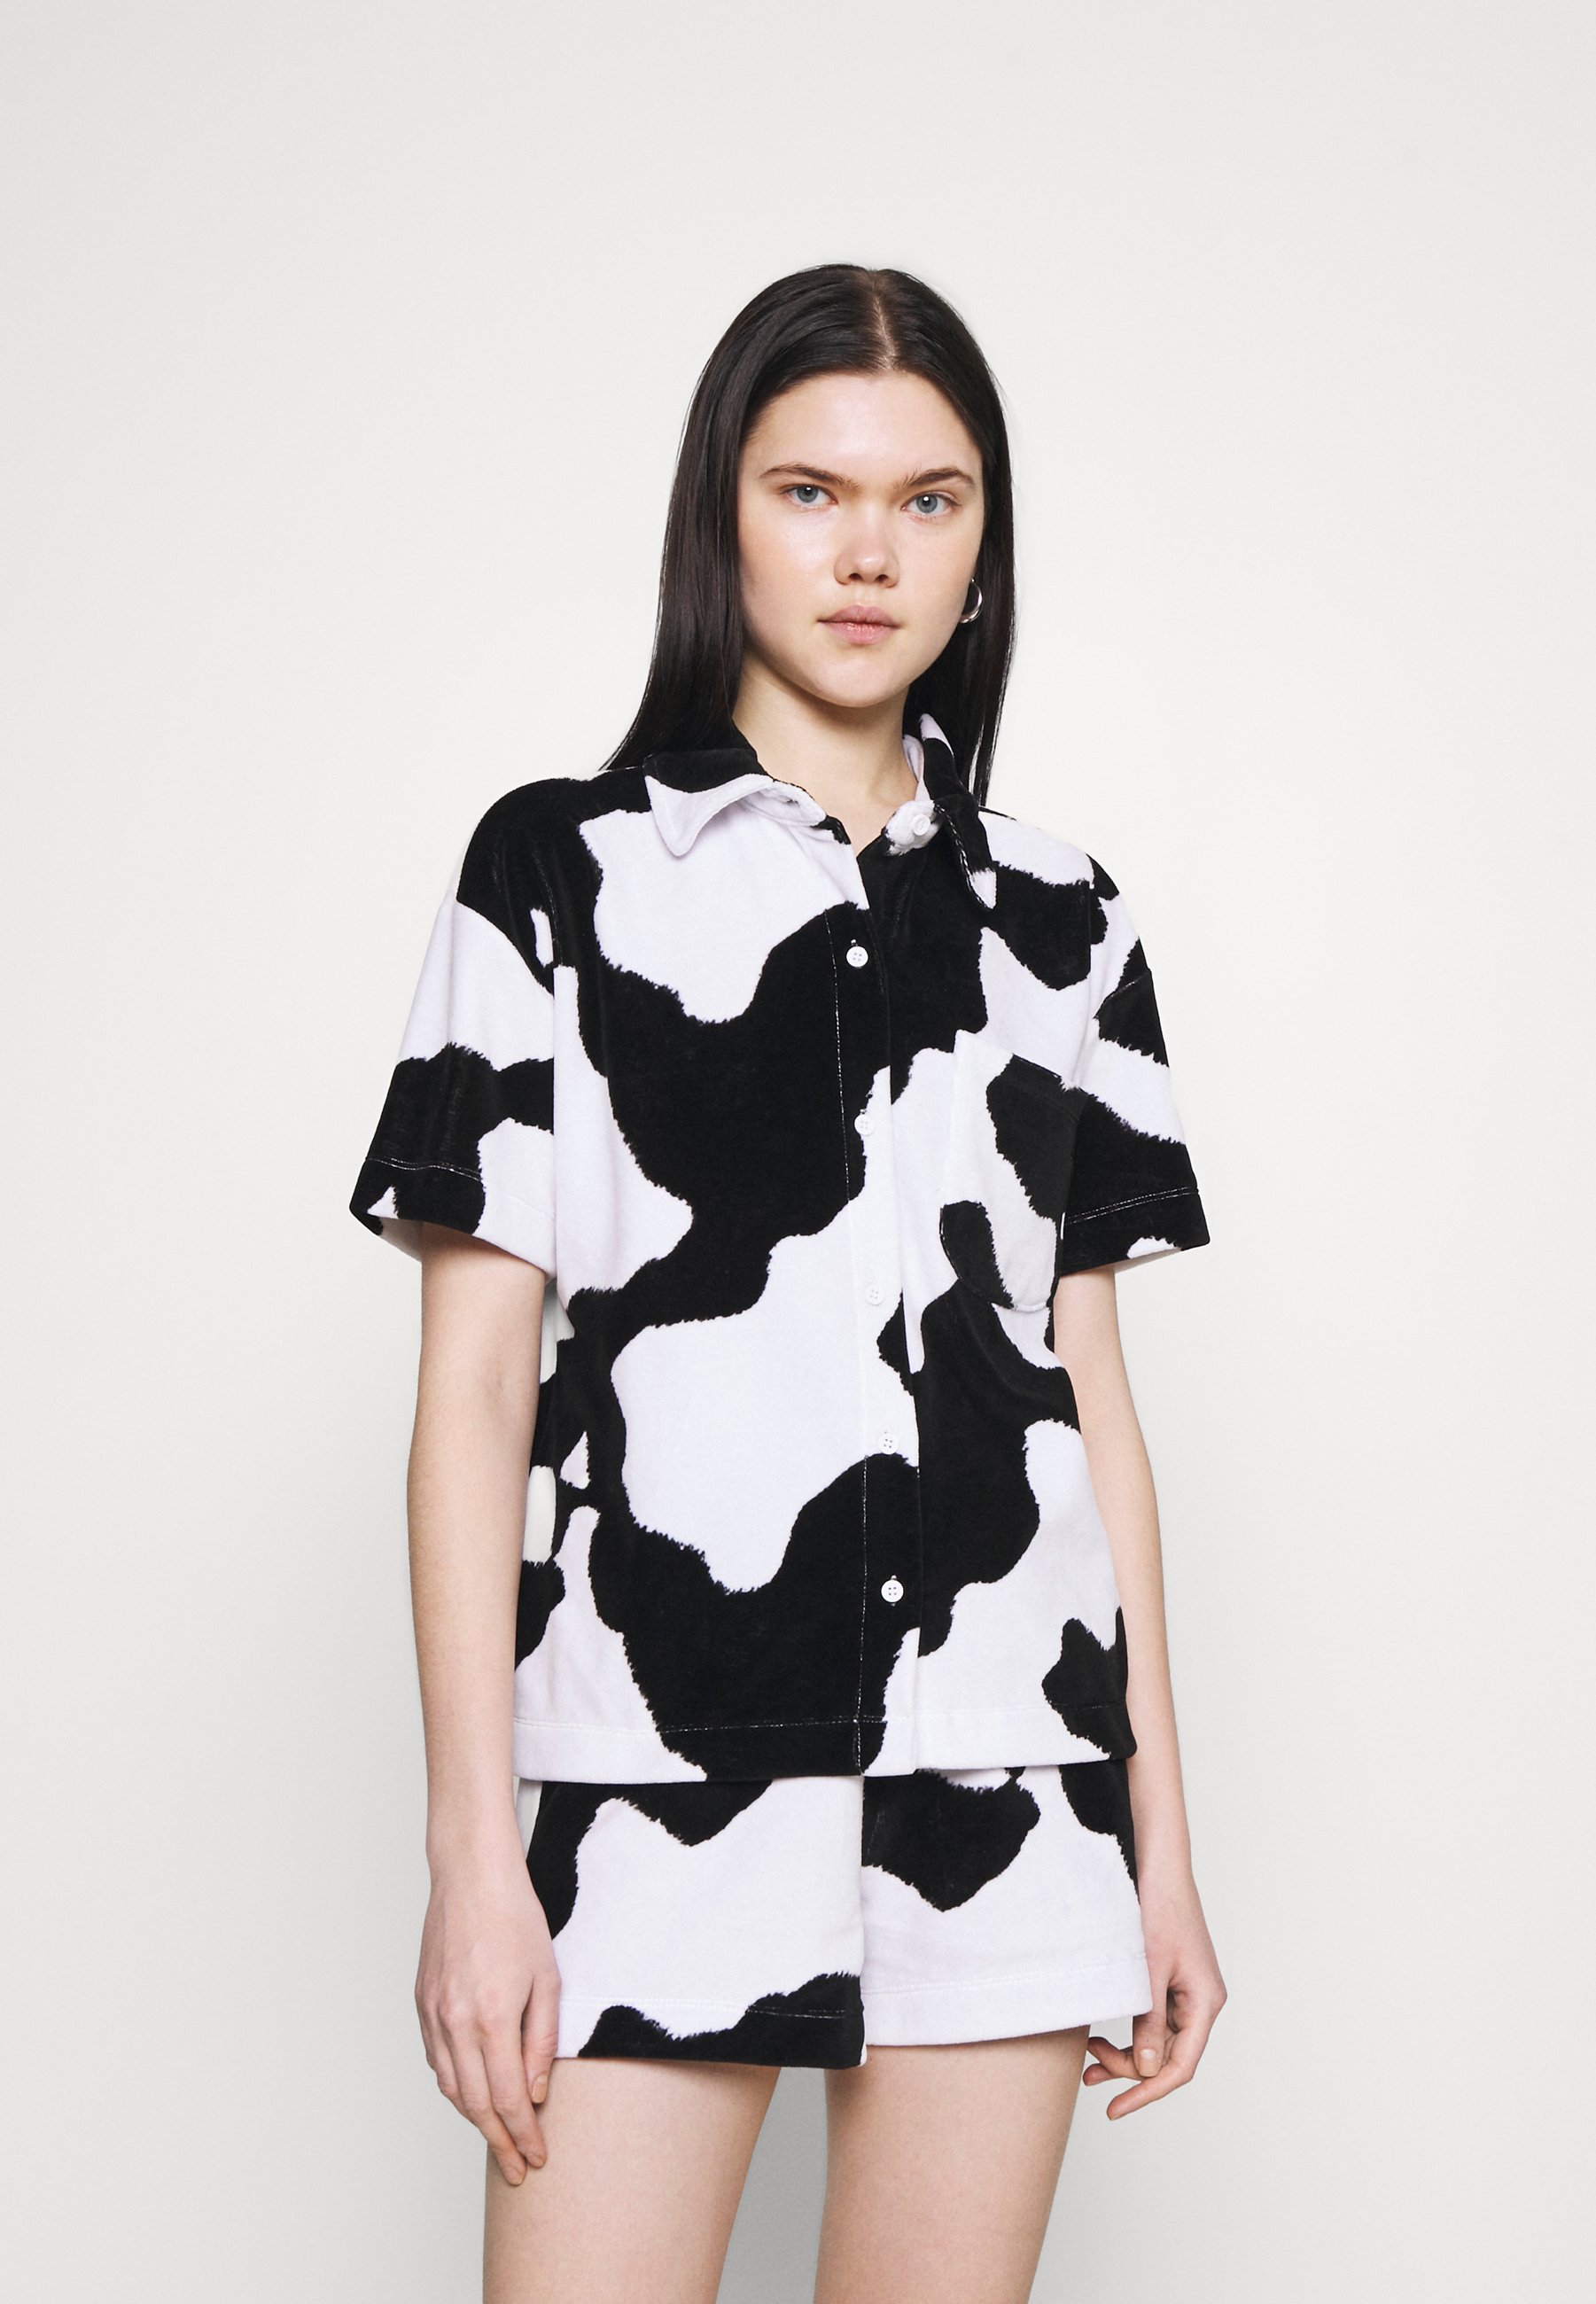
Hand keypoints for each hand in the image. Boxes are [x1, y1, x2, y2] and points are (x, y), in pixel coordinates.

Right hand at [415, 1824, 561, 2183]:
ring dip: (474, 2119)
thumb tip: (535, 2094)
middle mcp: (455, 2022)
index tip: (537, 2158)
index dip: (523, 2135)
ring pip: (450, 2087)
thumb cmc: (515, 1918)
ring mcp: (433, 2014)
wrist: (471, 1876)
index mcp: (491, 2017)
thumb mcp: (547, 1979)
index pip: (506, 2099)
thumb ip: (541, 2041)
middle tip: (518, 2167)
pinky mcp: (422, 2004)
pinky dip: (455, 2085)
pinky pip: (436, 2060)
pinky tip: (473, 2093)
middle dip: (498, 2142)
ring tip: (498, 2138)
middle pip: (474, 2104)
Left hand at [1083, 1861, 1225, 2117]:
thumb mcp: (1149, 1968)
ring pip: (1155, 2041)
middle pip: (1167, 2057)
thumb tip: (1145, 2069)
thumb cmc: (1159, 1905)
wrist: (1156, 1862)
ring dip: (1124, 2053)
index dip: (1148, 2092)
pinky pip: (1149, 2019)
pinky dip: (1126, 2030)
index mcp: (1205, 2002)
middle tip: (1088, 2071)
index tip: (1117, 2108)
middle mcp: (1200, 2002)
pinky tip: (1100, 2036)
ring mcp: (1185, 1992)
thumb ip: (1149, 2020)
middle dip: (1128, 2070)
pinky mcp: (1168, 1981)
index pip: (1180, 2066)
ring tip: (1087, 2061)